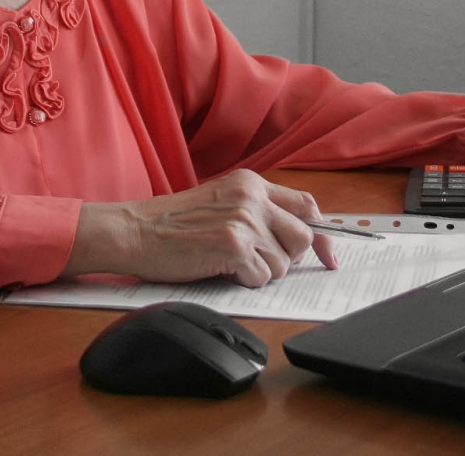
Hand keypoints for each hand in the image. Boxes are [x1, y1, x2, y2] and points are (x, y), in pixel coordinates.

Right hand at [64, 170, 339, 287]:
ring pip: (283, 264)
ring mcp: (244, 220)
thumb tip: (302, 239)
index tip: (329, 256)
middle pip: (303, 238)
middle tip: (259, 263)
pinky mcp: (233, 245)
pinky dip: (244, 282)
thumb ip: (258, 212)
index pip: (307, 205)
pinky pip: (261, 277)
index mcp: (252, 183)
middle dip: (287, 259)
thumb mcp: (221, 202)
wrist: (134, 231)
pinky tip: (220, 270)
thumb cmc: (172, 224)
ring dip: (260, 272)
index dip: (322, 234)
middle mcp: (253, 196)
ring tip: (230, 263)